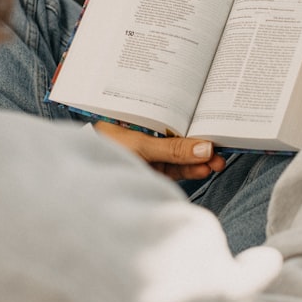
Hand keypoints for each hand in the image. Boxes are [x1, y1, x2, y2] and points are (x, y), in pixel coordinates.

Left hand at [94, 122, 226, 179]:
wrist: (83, 191)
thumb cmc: (103, 154)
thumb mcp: (140, 147)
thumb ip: (172, 150)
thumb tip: (206, 148)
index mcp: (133, 116)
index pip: (167, 110)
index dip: (190, 116)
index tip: (211, 121)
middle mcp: (141, 132)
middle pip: (176, 135)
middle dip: (198, 143)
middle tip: (219, 148)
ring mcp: (146, 152)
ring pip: (177, 155)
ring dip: (197, 160)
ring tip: (216, 162)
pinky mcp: (150, 171)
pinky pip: (174, 169)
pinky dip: (188, 170)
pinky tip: (203, 169)